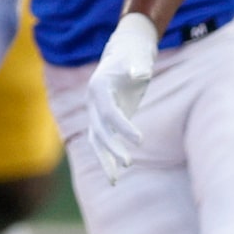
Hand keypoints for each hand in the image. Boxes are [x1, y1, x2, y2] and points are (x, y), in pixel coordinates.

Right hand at [84, 12, 158, 183]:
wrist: (125, 51)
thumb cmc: (133, 54)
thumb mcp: (137, 58)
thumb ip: (138, 66)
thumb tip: (140, 73)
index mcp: (98, 88)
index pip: (109, 113)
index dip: (123, 127)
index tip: (140, 140)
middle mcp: (93, 102)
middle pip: (99, 130)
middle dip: (112, 148)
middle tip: (128, 163)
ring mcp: (96, 112)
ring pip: (96, 141)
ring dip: (104, 161)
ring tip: (114, 182)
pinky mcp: (105, 120)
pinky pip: (103, 142)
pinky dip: (108, 158)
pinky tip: (116, 175)